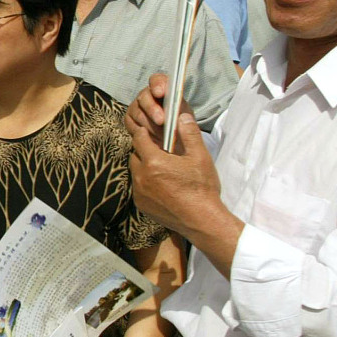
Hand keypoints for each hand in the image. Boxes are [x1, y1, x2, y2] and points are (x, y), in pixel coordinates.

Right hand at [125, 72, 191, 148]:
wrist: (173, 137)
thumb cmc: (179, 123)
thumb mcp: (185, 116)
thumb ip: (183, 113)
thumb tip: (182, 117)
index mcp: (162, 88)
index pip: (157, 80)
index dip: (158, 84)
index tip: (160, 92)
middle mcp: (147, 95)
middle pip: (144, 97)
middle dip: (152, 109)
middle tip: (161, 121)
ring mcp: (136, 107)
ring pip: (138, 113)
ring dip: (149, 124)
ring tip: (161, 135)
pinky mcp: (129, 120)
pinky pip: (132, 124)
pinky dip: (142, 132)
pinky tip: (150, 138)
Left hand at [128, 110, 222, 238]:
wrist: (201, 220)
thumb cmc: (202, 188)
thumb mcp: (200, 157)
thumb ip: (189, 133)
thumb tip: (182, 116)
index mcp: (154, 162)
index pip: (139, 139)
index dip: (144, 133)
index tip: (150, 131)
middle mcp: (141, 176)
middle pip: (135, 155)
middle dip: (144, 150)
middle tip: (158, 150)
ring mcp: (139, 192)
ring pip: (135, 172)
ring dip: (143, 167)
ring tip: (160, 167)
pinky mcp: (141, 205)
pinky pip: (138, 188)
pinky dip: (145, 183)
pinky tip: (160, 184)